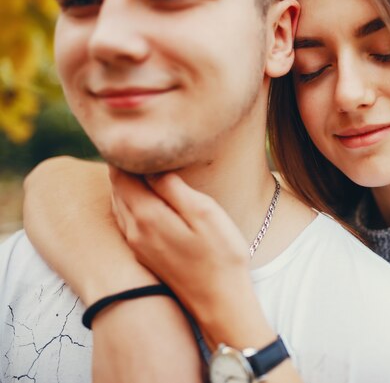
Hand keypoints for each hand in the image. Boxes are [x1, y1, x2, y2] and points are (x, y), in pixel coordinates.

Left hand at [23, 157, 204, 382]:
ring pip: (120, 207)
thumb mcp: (204, 214)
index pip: (121, 176)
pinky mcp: (146, 257)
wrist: (220, 303)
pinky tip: (145, 200)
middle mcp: (134, 231)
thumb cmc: (220, 256)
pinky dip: (131, 204)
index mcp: (146, 216)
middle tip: (136, 148)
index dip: (125, 155)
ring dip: (126, 186)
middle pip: (117, 190)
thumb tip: (153, 166)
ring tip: (140, 168)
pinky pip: (127, 222)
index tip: (135, 139)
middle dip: (123, 168)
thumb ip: (174, 188)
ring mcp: (138, 247)